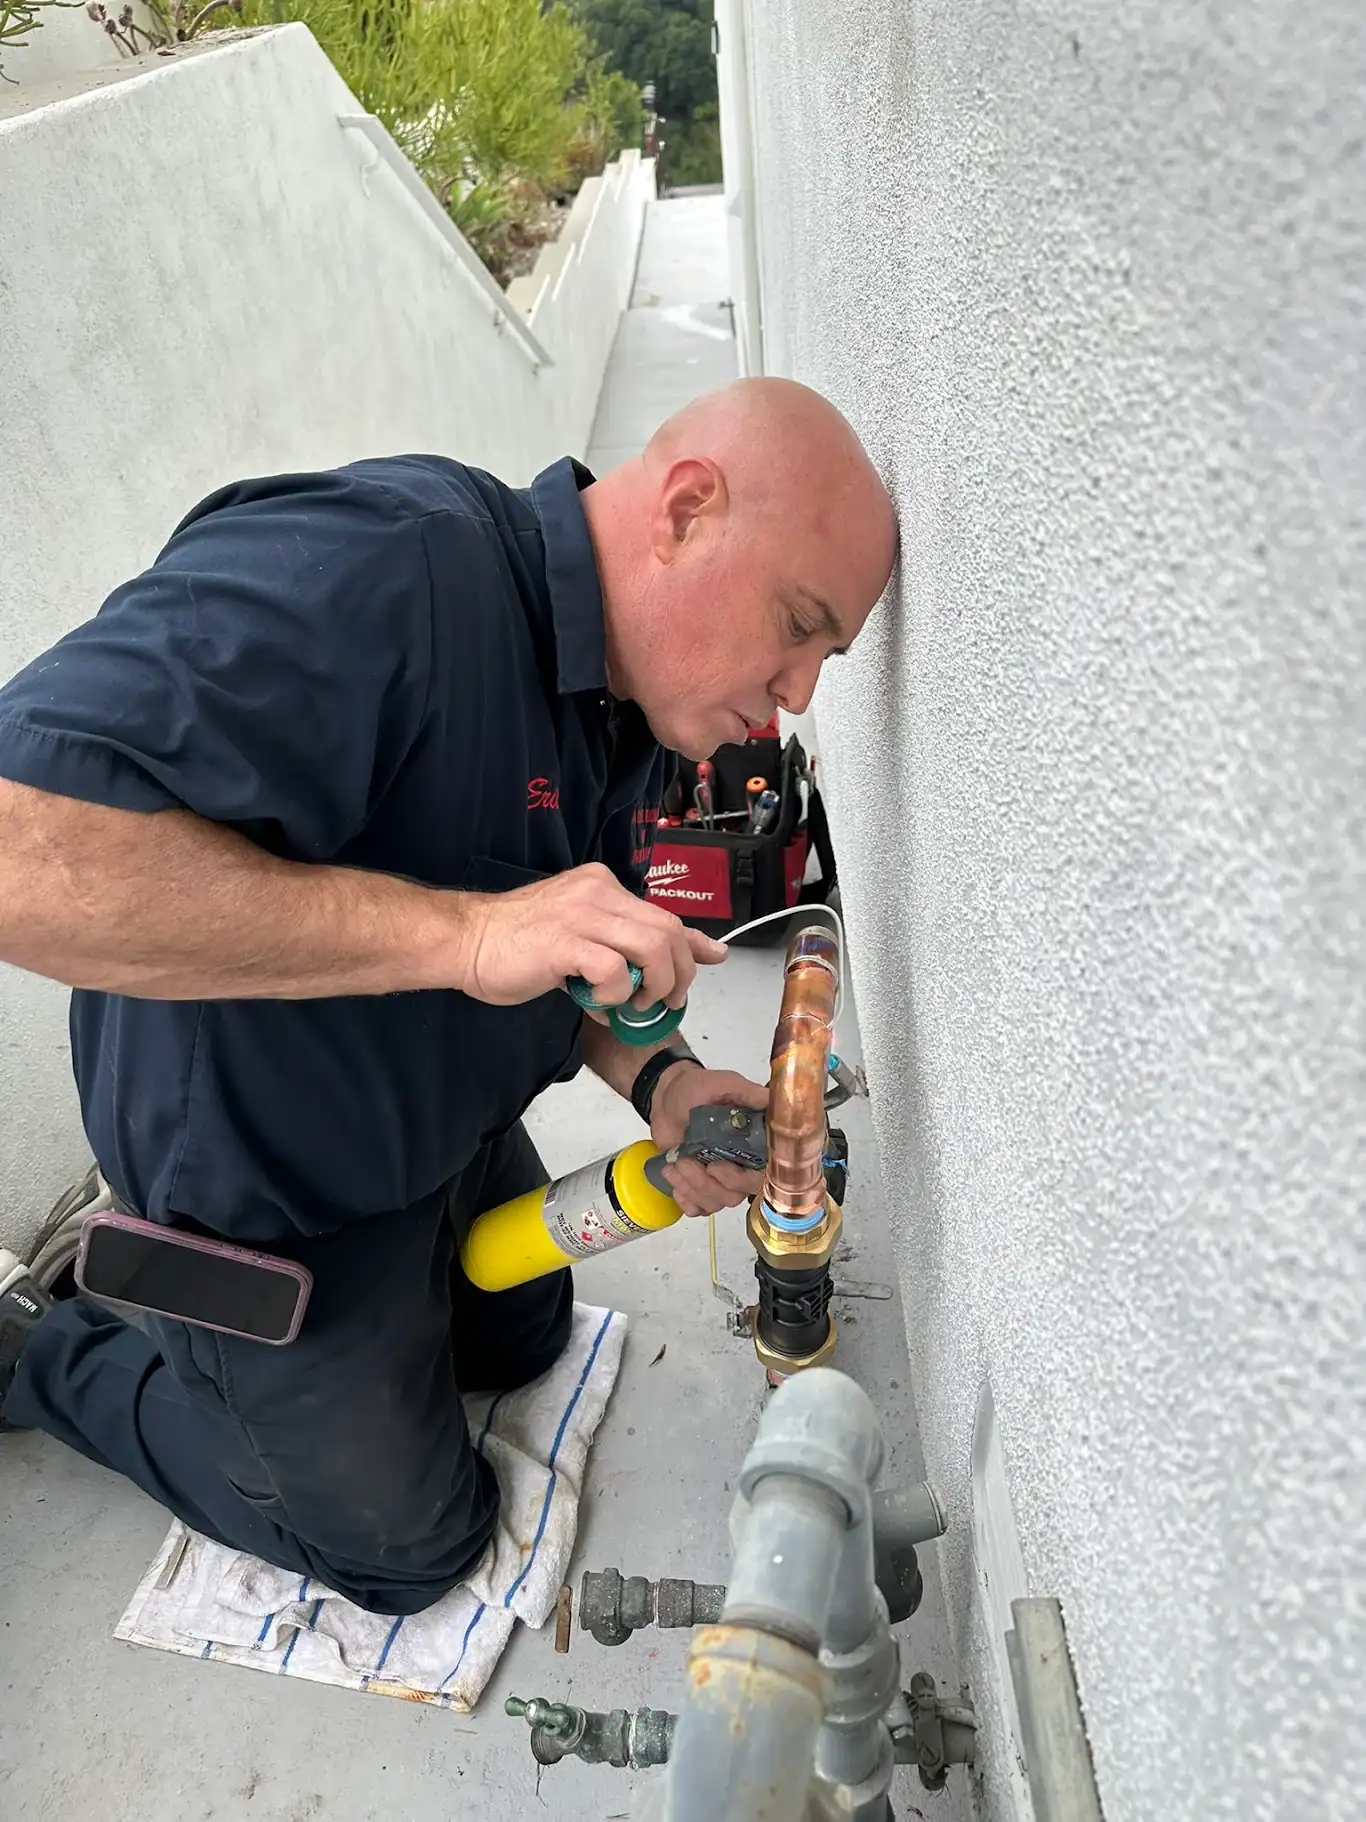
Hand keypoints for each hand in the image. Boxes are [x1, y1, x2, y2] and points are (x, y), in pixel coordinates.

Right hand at [456, 862, 726, 1007]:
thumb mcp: (576, 938)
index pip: (663, 914)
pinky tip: (597, 1002)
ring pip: (652, 947)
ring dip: (655, 986)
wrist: (465, 941)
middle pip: (668, 930)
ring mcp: (582, 914)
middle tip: (663, 1003)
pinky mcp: (565, 942)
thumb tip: (654, 980)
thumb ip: (614, 949)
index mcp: (602, 886)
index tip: (717, 957)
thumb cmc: (515, 944)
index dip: (695, 941)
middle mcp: (598, 892)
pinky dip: (616, 994)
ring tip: (633, 1005)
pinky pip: (615, 970)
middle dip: (679, 974)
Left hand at [651, 1065, 768, 1216]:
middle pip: (736, 1195)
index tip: (716, 1166)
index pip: (762, 1177)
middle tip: (686, 1161)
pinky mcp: (699, 1186)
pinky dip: (685, 1199)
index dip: (741, 1180)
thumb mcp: (723, 1083)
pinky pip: (698, 1208)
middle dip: (707, 1183)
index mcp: (754, 1144)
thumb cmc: (696, 1089)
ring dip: (691, 1187)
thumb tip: (772, 1101)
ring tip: (674, 1164)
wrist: (666, 1097)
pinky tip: (674, 1178)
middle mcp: (741, 1165)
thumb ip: (748, 1093)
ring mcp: (719, 1178)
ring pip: (715, 1203)